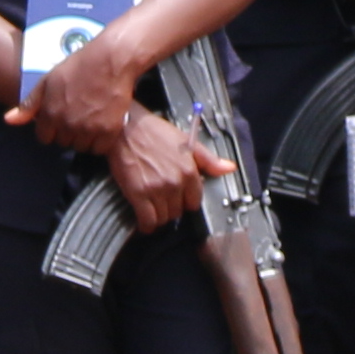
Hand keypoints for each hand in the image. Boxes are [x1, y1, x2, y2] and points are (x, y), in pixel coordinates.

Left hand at [13, 21, 142, 153]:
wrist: (110, 60)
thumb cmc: (78, 66)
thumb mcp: (48, 81)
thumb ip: (29, 104)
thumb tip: (8, 121)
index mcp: (50, 113)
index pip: (44, 137)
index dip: (51, 128)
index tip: (60, 118)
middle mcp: (67, 124)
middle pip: (63, 143)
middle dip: (68, 132)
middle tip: (78, 116)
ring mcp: (89, 129)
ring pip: (81, 147)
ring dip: (84, 138)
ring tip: (90, 121)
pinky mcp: (109, 130)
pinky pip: (99, 148)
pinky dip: (101, 141)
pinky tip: (102, 126)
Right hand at [107, 102, 210, 231]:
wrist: (125, 129)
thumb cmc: (153, 133)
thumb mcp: (186, 141)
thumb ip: (209, 160)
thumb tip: (229, 168)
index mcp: (189, 171)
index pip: (194, 202)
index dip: (186, 201)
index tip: (178, 198)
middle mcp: (175, 183)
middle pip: (178, 212)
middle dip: (171, 208)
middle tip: (163, 200)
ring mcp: (157, 190)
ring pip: (164, 219)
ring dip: (159, 217)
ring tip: (153, 207)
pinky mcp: (138, 195)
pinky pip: (148, 221)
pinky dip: (146, 225)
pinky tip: (145, 222)